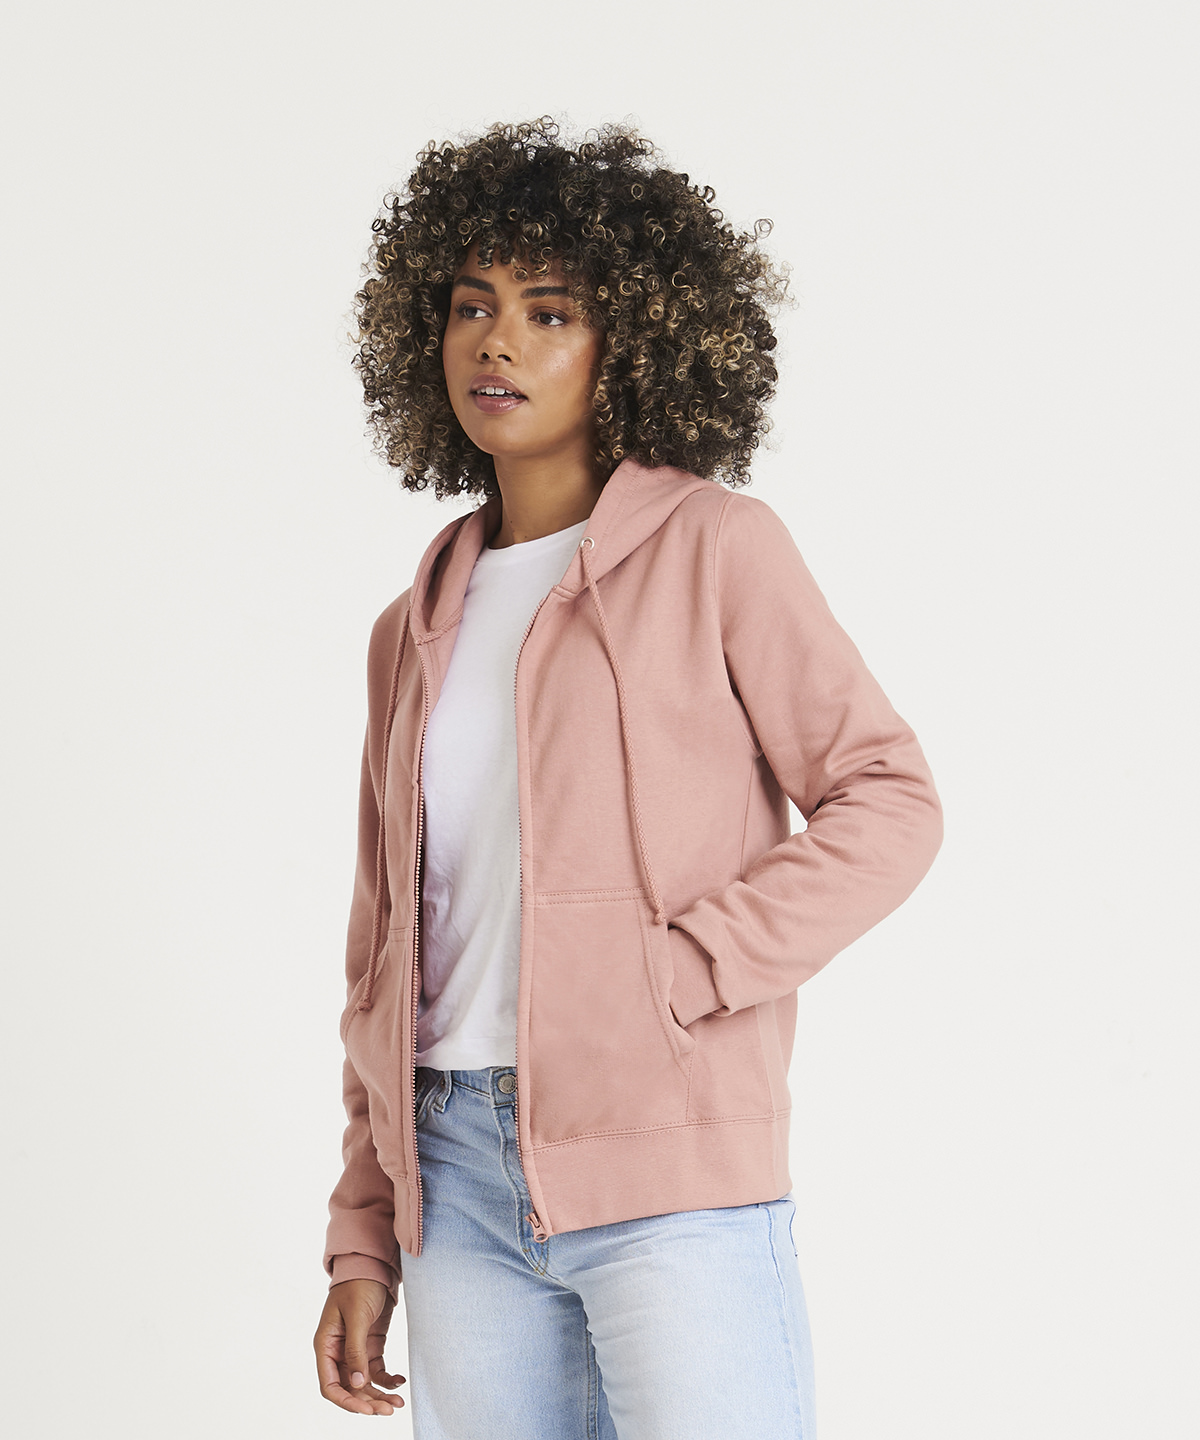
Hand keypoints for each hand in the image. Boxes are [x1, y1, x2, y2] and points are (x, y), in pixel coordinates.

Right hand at [314, 1278, 406, 1415]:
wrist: (374, 1263)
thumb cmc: (358, 1283)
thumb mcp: (357, 1315)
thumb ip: (355, 1349)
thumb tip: (357, 1383)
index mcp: (326, 1345)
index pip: (330, 1385)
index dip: (346, 1401)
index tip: (366, 1410)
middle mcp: (338, 1351)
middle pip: (350, 1387)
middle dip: (368, 1401)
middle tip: (389, 1409)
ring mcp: (354, 1349)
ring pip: (364, 1382)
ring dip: (379, 1394)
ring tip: (397, 1402)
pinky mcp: (370, 1345)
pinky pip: (376, 1370)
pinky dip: (387, 1379)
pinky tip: (398, 1381)